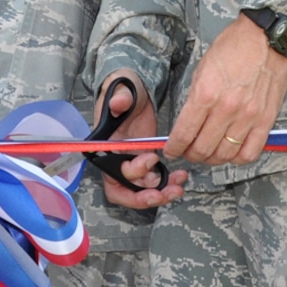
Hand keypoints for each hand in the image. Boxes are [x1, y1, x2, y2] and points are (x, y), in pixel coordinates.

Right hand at [92, 72, 187, 208]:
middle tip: (163, 193)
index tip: (151, 160)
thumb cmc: (123, 90)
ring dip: (160, 191)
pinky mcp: (146, 160)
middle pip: (126, 189)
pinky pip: (155, 180)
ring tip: (178, 186)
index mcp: (105, 147)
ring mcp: (132, 161)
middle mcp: (117, 159)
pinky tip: (181, 177)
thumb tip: (118, 104)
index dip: (130, 174)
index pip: (112, 173)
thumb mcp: (119, 90)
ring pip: (143, 189)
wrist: (135, 90)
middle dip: (144, 196)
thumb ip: (119, 97)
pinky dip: (168, 182)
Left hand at [166, 18, 286, 165]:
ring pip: (224, 155)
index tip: (171, 149)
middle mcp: (226, 109)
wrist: (266, 38)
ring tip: (208, 153)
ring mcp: (248, 117)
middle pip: (202, 149)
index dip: (174, 147)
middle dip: (190, 155)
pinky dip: (238, 158)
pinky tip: (232, 151)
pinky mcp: (266, 120)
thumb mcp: (202, 69)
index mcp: (206, 94)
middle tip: (188, 152)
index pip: (184, 133)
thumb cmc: (234, 47)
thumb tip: (187, 123)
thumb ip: (195, 99)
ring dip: (212, 159)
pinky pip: (250, 153)